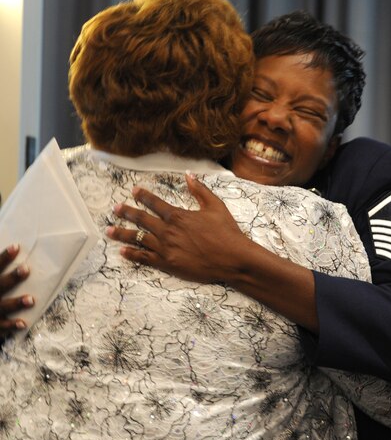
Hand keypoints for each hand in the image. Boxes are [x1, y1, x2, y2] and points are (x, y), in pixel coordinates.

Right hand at [0, 244, 33, 336]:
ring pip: (2, 306)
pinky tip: (23, 323)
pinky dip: (11, 325)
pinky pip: (1, 325)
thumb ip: (3, 271)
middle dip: (12, 278)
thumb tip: (18, 250)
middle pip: (0, 284)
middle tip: (26, 269)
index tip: (16, 247)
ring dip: (16, 303)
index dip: (4, 257)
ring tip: (31, 300)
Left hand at [106, 173, 249, 282]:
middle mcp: (167, 231)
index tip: (134, 191)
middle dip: (127, 213)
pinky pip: (145, 258)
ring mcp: (166, 249)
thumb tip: (188, 174)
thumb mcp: (215, 206)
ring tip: (109, 231)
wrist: (232, 259)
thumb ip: (200, 190)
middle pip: (142, 220)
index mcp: (178, 216)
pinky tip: (123, 252)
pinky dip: (132, 254)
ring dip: (122, 234)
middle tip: (115, 209)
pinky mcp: (168, 265)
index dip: (143, 196)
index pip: (155, 203)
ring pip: (138, 239)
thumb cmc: (226, 232)